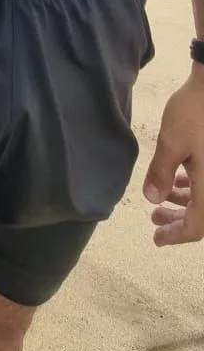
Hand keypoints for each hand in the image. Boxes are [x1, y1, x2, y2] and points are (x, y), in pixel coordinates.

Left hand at [143, 66, 203, 245]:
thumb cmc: (196, 111)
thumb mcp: (172, 142)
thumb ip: (160, 173)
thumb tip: (152, 199)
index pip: (198, 227)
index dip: (176, 235)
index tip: (156, 238)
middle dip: (178, 219)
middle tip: (154, 219)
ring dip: (185, 200)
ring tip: (161, 197)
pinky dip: (195, 184)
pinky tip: (179, 174)